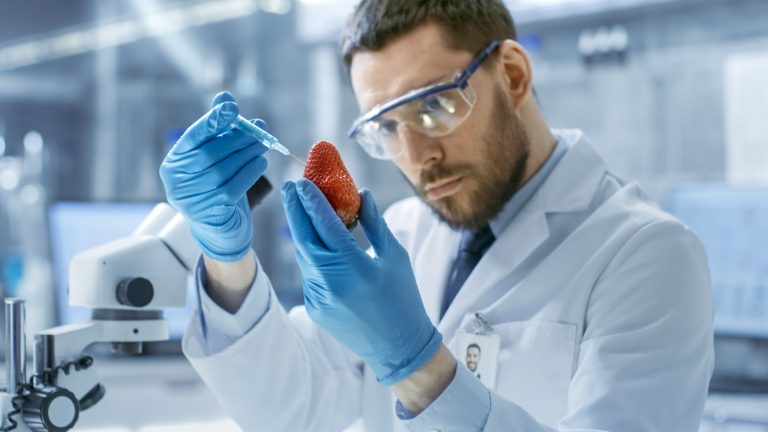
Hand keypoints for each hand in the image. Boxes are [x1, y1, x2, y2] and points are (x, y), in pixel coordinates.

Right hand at [159, 91, 267, 261]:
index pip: (193, 137)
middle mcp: (177, 182)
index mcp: (174, 163)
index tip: (232, 107)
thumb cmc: (217, 186)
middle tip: (260, 129)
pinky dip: (250, 172)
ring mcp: (192, 200)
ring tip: (263, 146)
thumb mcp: (214, 158)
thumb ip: (217, 128)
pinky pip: (234, 187)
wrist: (221, 229)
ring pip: (223, 170)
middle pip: (210, 153)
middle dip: (238, 138)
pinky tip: (260, 164)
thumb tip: (224, 95)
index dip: (212, 121)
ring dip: (248, 154)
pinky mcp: (210, 213)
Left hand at [281, 179, 441, 384]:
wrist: (398, 346)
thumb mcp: (394, 256)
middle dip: (295, 210)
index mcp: (355, 266)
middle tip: (290, 186)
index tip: (303, 182)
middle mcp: (332, 281)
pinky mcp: (315, 308)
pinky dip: (311, 255)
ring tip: (300, 208)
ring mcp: (320, 297)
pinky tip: (314, 241)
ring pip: (304, 256)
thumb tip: (362, 193)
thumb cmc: (403, 297)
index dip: (312, 201)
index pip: (326, 225)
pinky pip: (309, 274)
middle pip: (304, 238)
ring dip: (301, 231)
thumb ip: (374, 224)